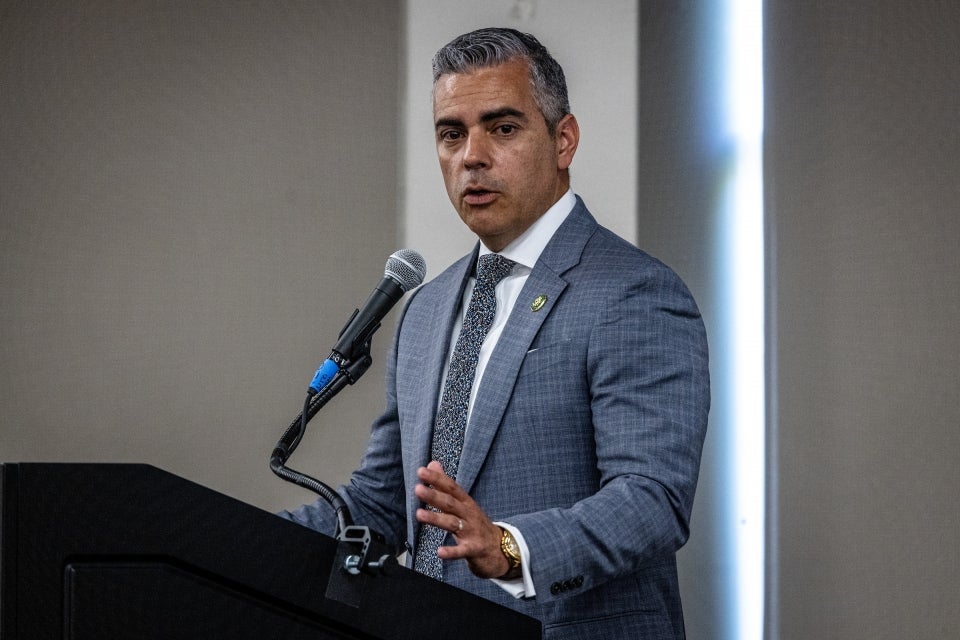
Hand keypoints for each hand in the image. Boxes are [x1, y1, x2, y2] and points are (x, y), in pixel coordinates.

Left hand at [414, 461, 510, 578]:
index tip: (421, 471)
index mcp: (466, 502)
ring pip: (453, 524)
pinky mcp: (475, 549)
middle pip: (450, 503)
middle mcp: (469, 514)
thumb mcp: (463, 503)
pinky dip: (451, 552)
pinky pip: (462, 551)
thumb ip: (445, 485)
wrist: (500, 549)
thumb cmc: (476, 524)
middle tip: (418, 489)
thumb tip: (432, 464)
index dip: (437, 478)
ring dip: (436, 519)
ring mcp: (473, 532)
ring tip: (419, 514)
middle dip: (434, 496)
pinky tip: (439, 552)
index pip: (451, 487)